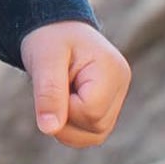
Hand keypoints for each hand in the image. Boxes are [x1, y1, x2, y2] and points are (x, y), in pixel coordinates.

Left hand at [19, 21, 129, 146]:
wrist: (54, 27)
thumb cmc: (49, 39)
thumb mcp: (43, 59)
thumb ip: (48, 93)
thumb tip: (49, 130)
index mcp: (112, 70)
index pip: (90, 111)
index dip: (64, 106)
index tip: (51, 83)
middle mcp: (121, 86)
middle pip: (96, 127)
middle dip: (65, 118)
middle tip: (50, 89)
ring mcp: (117, 98)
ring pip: (96, 135)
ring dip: (67, 127)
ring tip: (55, 97)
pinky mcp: (108, 107)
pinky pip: (92, 133)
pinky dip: (72, 128)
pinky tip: (61, 106)